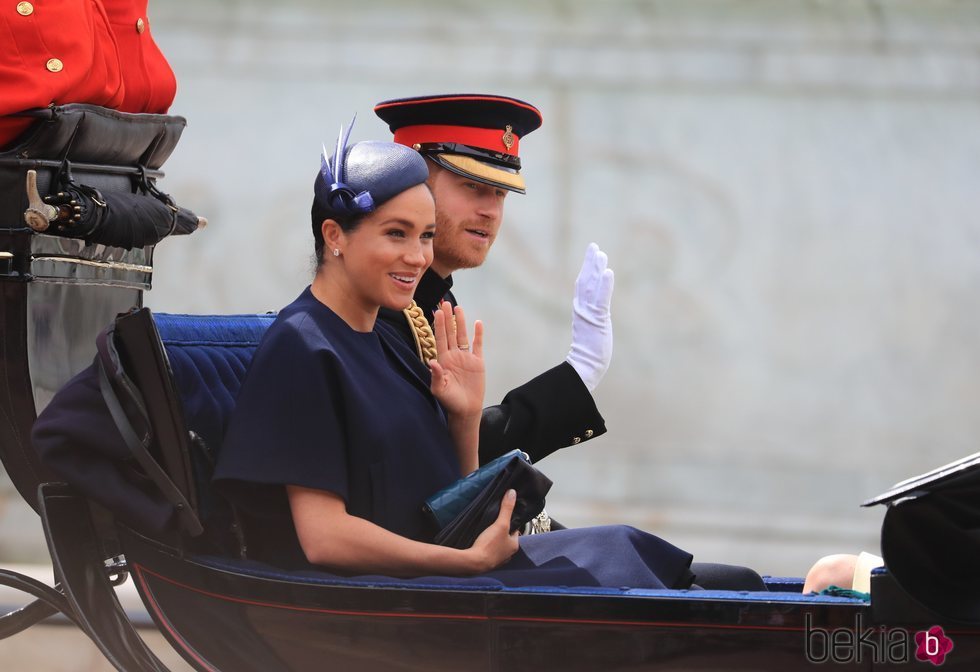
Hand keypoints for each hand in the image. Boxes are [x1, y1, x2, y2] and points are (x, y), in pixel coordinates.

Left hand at [429, 301, 484, 417]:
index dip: (438, 325)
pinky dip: (478, 334)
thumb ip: (437, 376)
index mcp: (443, 360)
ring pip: (462, 335)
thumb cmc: (450, 401)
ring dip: (460, 322)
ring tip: (458, 308)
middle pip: (450, 333)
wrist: (466, 409)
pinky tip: (477, 323)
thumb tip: (432, 362)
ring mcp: (466, 357)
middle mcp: (453, 355)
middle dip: (447, 318)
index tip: (436, 312)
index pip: (440, 338)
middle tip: (445, 303)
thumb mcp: (440, 390)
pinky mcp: (478, 362)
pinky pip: (477, 345)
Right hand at [467, 489, 519, 572]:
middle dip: (500, 532)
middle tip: (492, 524)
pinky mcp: (486, 563)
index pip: (515, 531)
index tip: (503, 517)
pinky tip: (480, 542)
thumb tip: (512, 493)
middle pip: (505, 539)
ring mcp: (497, 560)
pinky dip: (485, 547)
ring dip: (492, 540)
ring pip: (497, 546)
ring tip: (485, 532)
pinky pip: (488, 552)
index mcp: (514, 546)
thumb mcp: (500, 524)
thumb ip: (506, 508)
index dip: (509, 522)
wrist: (473, 563)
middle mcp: (508, 555)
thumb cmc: (489, 545)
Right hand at [566, 243, 613, 391]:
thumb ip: (591, 321)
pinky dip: (604, 285)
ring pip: (591, 286)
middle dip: (589, 263)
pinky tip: (608, 272)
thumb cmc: (588, 355)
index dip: (586, 269)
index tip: (591, 255)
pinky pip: (601, 299)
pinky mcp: (597, 320)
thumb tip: (595, 319)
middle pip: (585, 280)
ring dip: (596, 269)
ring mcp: (588, 313)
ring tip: (601, 253)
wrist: (584, 367)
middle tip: (594, 246)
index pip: (582, 286)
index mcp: (580, 311)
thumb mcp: (590, 332)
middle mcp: (582, 309)